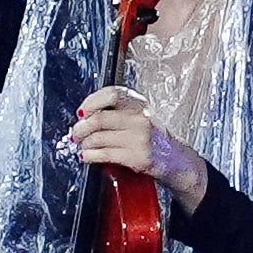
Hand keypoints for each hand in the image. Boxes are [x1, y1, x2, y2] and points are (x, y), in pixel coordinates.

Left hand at [64, 86, 202, 203]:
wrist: (176, 159)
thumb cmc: (152, 138)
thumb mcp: (139, 117)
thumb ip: (116, 112)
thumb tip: (85, 116)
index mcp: (139, 104)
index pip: (111, 93)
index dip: (91, 102)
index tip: (82, 112)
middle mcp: (140, 118)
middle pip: (100, 118)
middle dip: (81, 128)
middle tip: (76, 133)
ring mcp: (140, 138)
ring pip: (99, 138)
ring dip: (85, 144)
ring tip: (83, 146)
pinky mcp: (138, 157)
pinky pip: (105, 154)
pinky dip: (90, 155)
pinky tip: (87, 156)